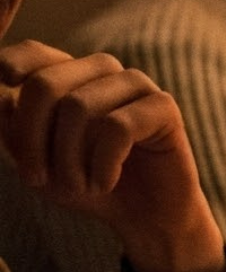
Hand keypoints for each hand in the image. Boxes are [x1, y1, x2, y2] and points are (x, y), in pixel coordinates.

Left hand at [0, 41, 225, 271]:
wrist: (143, 217)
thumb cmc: (86, 185)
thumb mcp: (35, 162)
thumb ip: (12, 131)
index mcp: (71, 76)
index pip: (33, 54)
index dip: (12, 66)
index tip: (5, 84)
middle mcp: (103, 73)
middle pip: (46, 84)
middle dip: (31, 139)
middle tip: (36, 179)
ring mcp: (136, 86)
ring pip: (79, 107)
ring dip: (68, 160)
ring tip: (78, 186)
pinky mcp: (164, 107)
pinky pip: (118, 127)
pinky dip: (102, 165)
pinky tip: (104, 183)